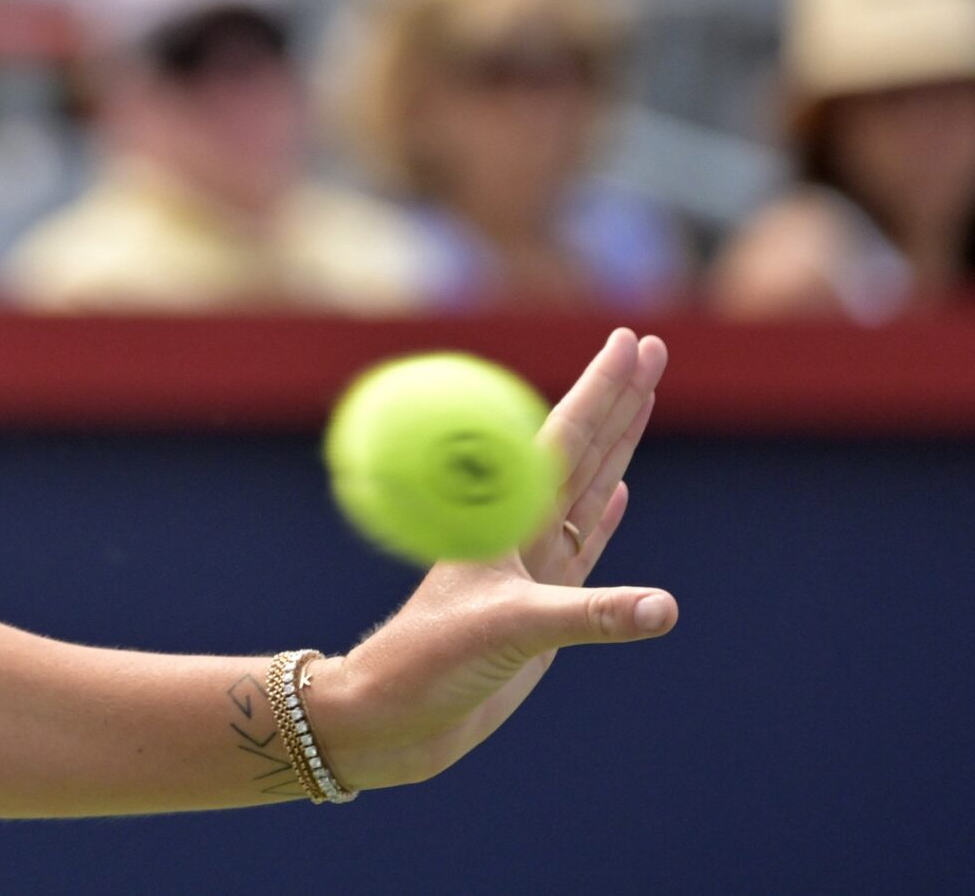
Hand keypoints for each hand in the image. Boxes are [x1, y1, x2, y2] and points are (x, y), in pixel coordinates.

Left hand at [306, 328, 675, 790]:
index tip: (628, 340)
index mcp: (504, 519)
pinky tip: (621, 494)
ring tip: (643, 397)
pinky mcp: (539, 609)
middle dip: (618, 398)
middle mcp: (519, 533)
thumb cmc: (429, 665)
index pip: (565, 440)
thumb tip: (665, 607)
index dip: (600, 390)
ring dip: (617, 444)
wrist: (395, 718)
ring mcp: (530, 569)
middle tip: (651, 346)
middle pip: (581, 450)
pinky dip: (603, 516)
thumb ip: (588, 618)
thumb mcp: (507, 633)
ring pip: (584, 488)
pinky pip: (582, 548)